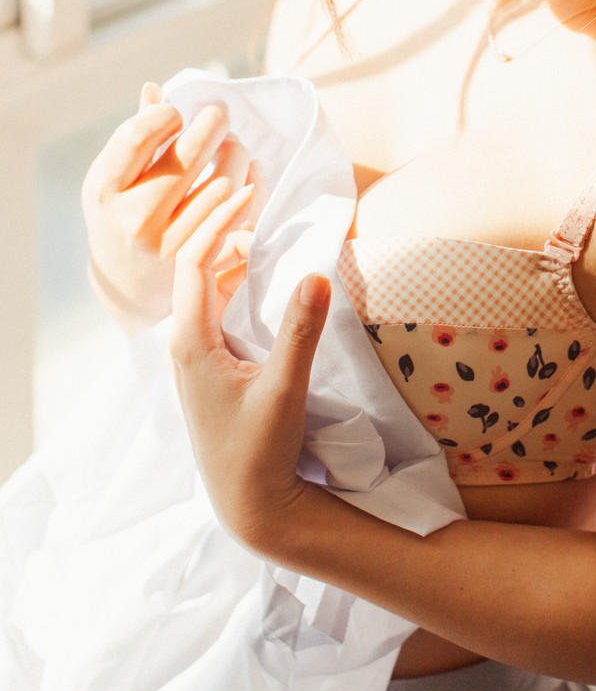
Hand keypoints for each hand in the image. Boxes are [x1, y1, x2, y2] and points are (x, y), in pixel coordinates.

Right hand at [81, 83, 266, 334]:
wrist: (128, 285)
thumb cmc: (121, 215)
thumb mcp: (113, 179)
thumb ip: (134, 138)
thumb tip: (156, 90)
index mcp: (105, 191)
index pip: (139, 135)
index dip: (165, 114)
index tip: (177, 112)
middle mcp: (135, 219)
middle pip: (189, 155)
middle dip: (212, 123)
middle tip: (219, 113)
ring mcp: (170, 243)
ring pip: (223, 183)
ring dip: (236, 151)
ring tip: (232, 142)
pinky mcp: (202, 260)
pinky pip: (240, 213)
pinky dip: (250, 184)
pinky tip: (248, 170)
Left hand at [170, 187, 330, 549]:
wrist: (249, 506)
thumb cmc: (261, 451)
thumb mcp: (285, 389)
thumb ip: (301, 332)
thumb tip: (317, 273)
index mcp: (190, 342)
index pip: (192, 261)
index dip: (216, 221)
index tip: (244, 190)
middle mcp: (184, 344)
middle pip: (193, 266)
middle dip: (218, 223)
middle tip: (247, 185)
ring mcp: (195, 357)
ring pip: (205, 286)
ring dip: (228, 248)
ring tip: (254, 213)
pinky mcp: (212, 367)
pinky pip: (216, 305)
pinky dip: (235, 276)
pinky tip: (258, 265)